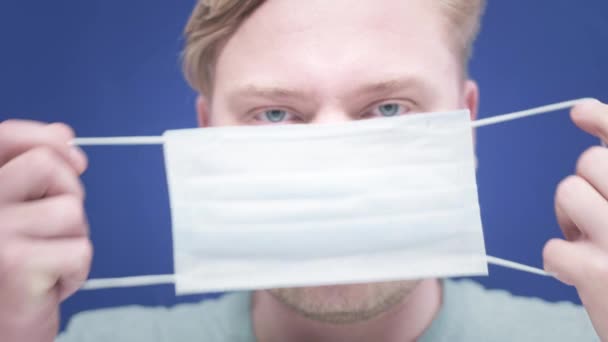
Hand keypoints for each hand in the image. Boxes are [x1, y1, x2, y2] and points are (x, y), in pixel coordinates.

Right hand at [0, 120, 91, 341]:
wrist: (2, 330)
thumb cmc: (13, 269)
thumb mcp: (21, 209)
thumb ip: (35, 167)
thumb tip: (64, 133)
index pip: (6, 136)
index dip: (46, 138)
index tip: (73, 157)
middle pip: (48, 164)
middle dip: (68, 195)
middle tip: (51, 230)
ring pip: (71, 209)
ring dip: (73, 239)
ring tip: (46, 260)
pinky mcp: (15, 264)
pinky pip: (81, 250)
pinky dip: (76, 271)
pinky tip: (48, 285)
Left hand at [543, 99, 607, 338]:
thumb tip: (580, 108)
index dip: (601, 118)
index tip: (578, 112)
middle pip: (590, 162)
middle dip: (585, 186)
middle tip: (596, 217)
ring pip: (568, 193)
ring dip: (571, 220)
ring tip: (592, 245)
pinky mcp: (601, 273)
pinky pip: (553, 247)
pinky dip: (560, 263)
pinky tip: (581, 277)